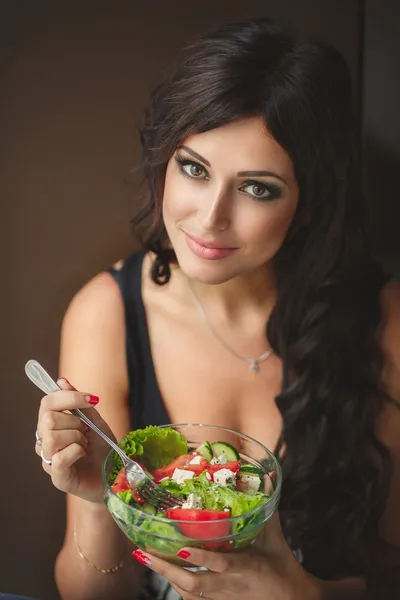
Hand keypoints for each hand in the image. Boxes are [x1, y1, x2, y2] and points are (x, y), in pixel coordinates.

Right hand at [35, 377, 115, 502]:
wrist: (115, 474)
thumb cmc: (102, 447)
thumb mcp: (94, 420)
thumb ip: (78, 402)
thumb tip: (61, 380)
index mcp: (52, 426)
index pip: (47, 403)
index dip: (68, 397)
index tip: (91, 399)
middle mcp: (45, 442)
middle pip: (48, 419)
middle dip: (74, 421)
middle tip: (87, 432)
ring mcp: (49, 461)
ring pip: (51, 438)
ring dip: (76, 437)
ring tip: (85, 444)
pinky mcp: (58, 478)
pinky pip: (59, 458)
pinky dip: (76, 451)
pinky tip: (84, 454)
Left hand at [132, 513, 321, 599]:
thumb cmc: (284, 568)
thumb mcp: (276, 539)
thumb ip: (268, 510)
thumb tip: (269, 479)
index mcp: (247, 567)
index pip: (221, 564)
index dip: (200, 559)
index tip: (180, 548)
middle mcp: (231, 586)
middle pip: (194, 585)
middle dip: (166, 570)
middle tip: (144, 553)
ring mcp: (224, 599)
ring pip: (190, 595)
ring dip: (166, 577)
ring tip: (146, 557)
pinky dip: (177, 587)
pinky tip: (164, 573)